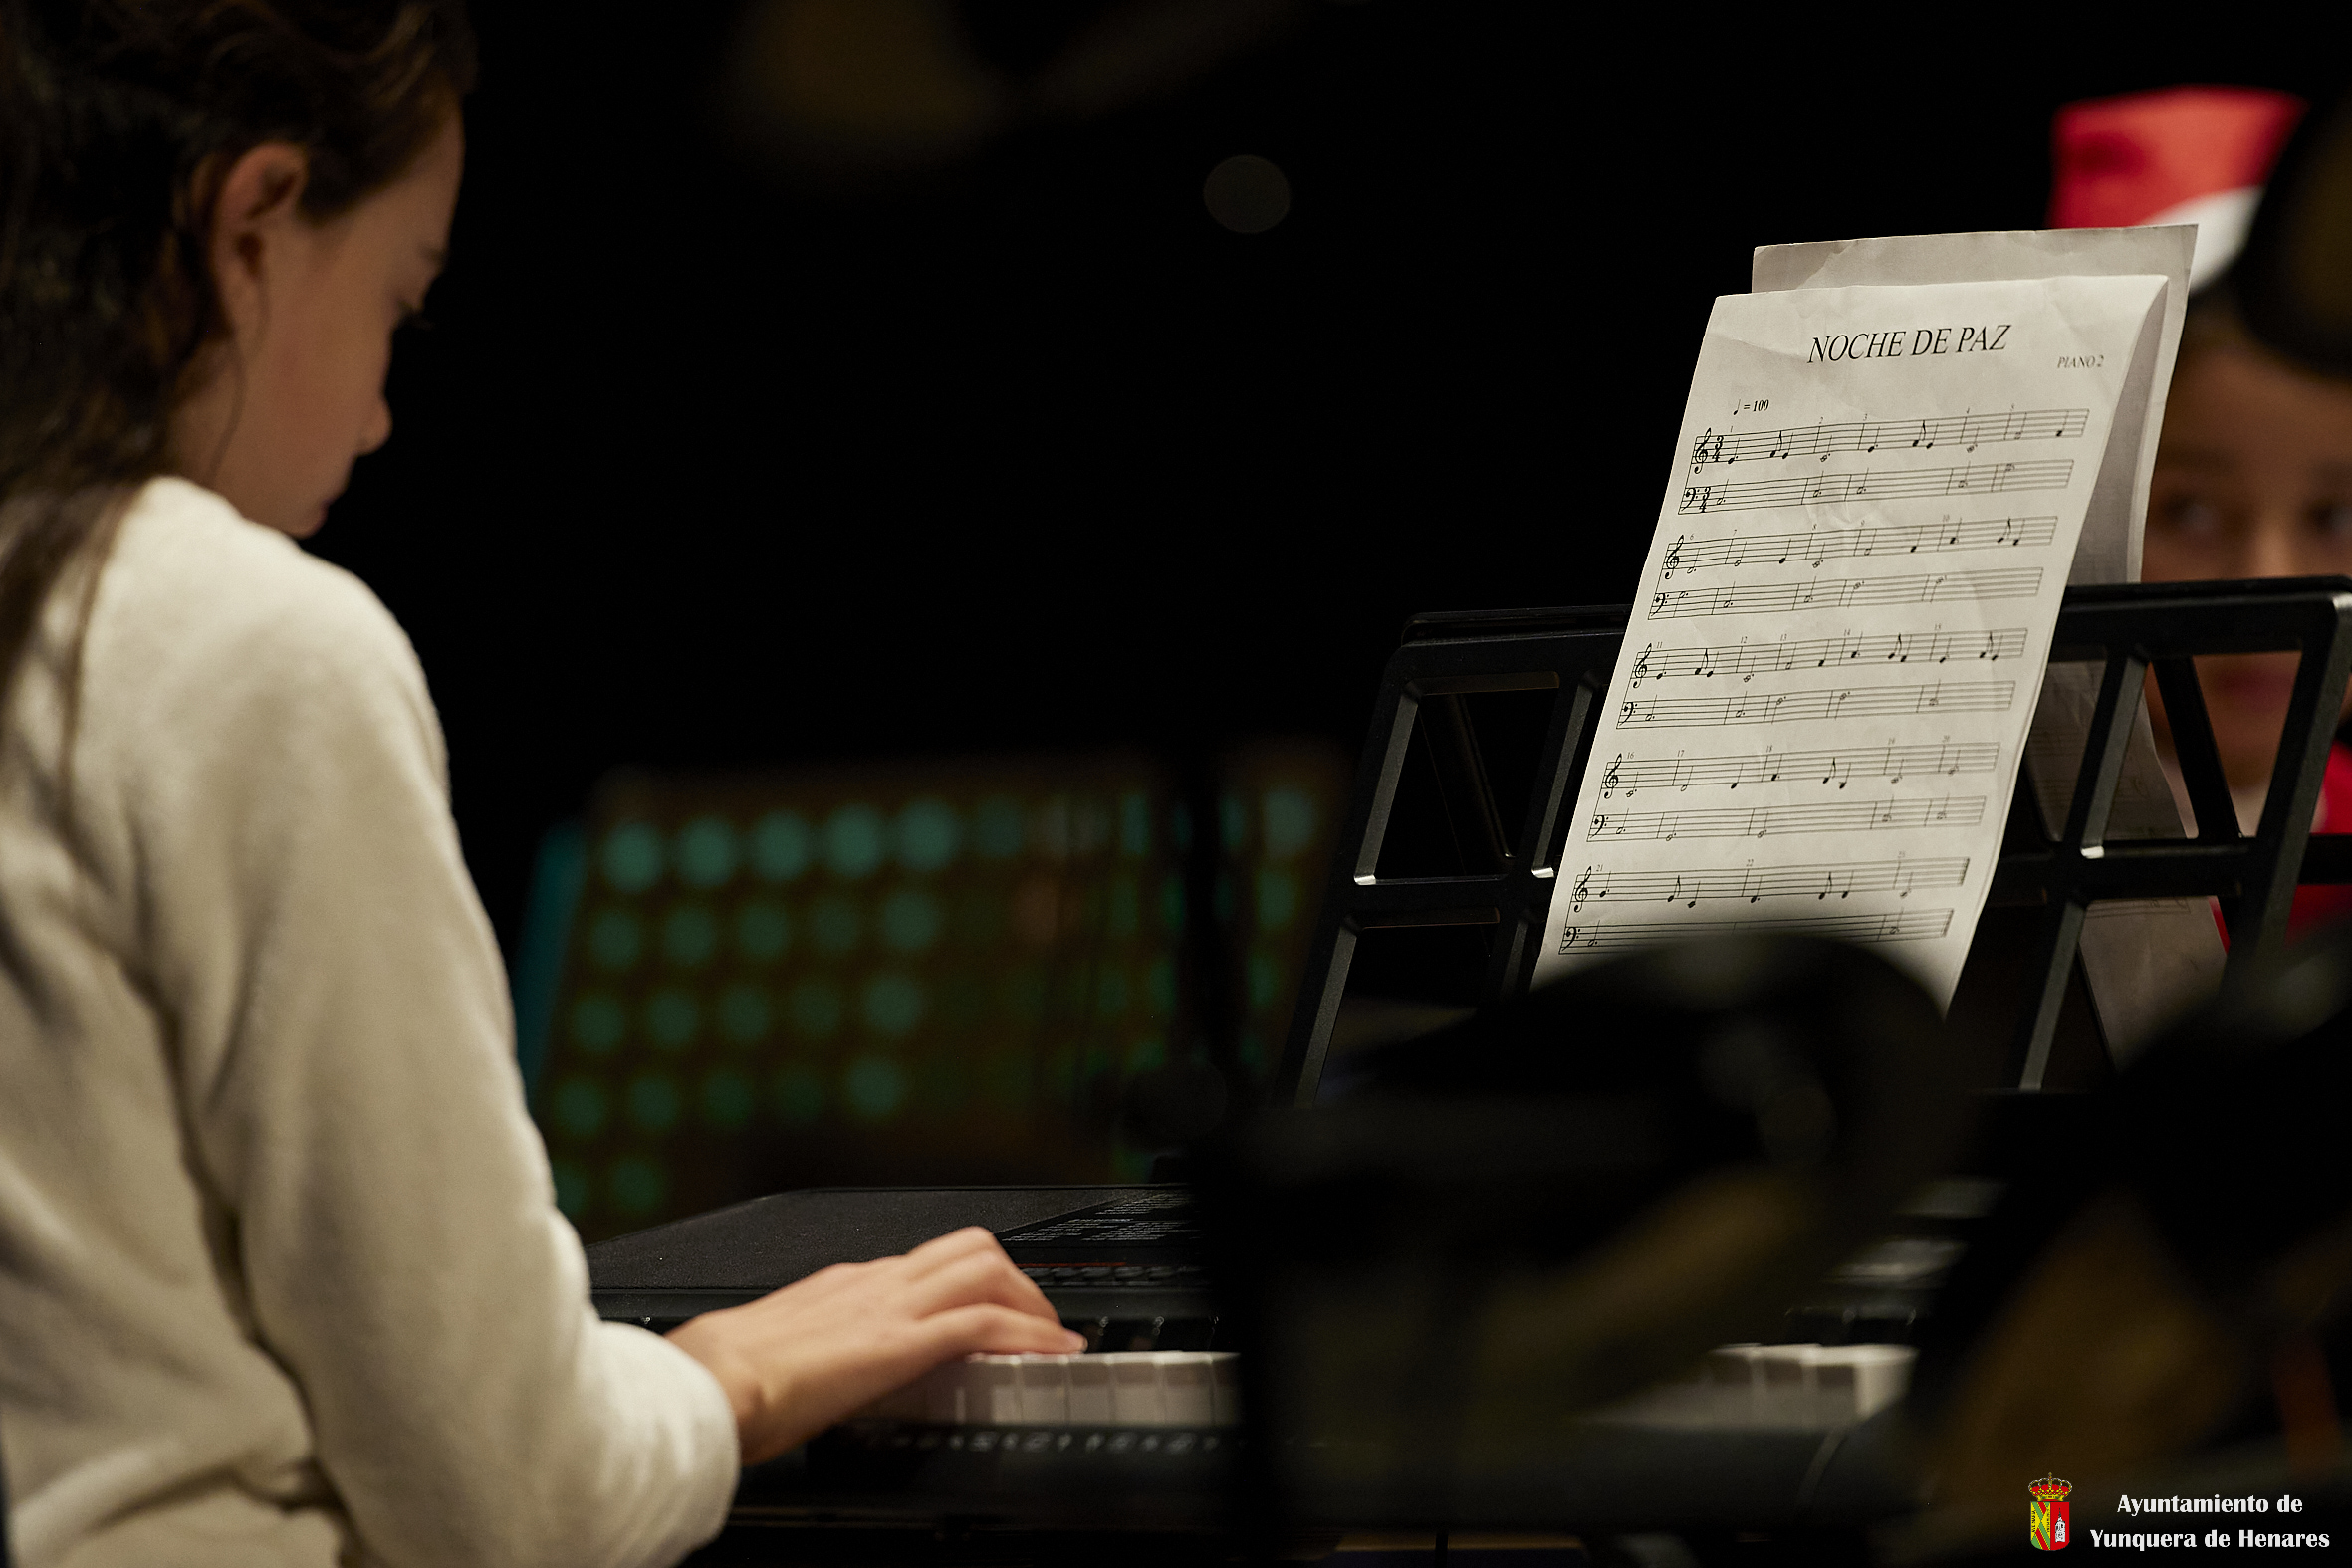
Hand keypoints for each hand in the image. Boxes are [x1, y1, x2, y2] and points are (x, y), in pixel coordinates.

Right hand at [664, 1225, 1084, 1463]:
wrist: (706, 1384)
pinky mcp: (900, 1342)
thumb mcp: (772, 1355)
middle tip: (1036, 1321)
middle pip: (967, 1250)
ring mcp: (889, 1307)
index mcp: (840, 1286)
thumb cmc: (719, 1379)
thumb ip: (800, 1355)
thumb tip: (799, 1380)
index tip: (986, 1312)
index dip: (965, 1286)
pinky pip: (984, 1323)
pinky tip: (1051, 1354)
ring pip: (986, 1269)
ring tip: (1053, 1337)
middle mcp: (872, 1283)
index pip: (921, 1266)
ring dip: (1030, 1301)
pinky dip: (1028, 1334)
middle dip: (1014, 1281)